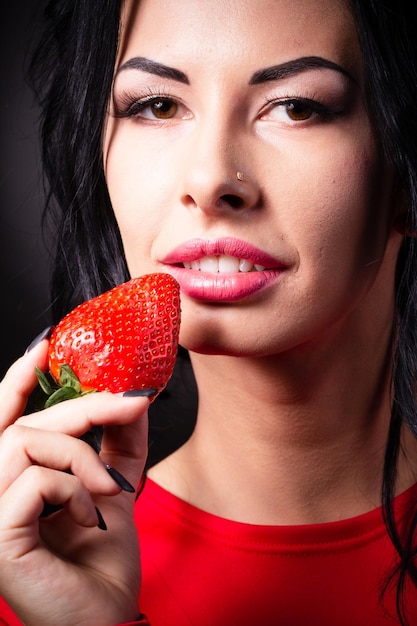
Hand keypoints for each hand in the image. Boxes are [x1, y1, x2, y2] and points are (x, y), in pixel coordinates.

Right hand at [0, 338, 148, 624]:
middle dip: (84, 406)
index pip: (5, 420)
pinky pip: (36, 480)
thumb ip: (118, 442)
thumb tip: (134, 396)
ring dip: (83, 457)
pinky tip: (90, 519)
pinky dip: (74, 491)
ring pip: (27, 441)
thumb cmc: (101, 559)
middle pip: (26, 422)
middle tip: (132, 402)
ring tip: (111, 490)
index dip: (18, 380)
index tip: (45, 345)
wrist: (106, 618)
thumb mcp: (113, 486)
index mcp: (13, 480)